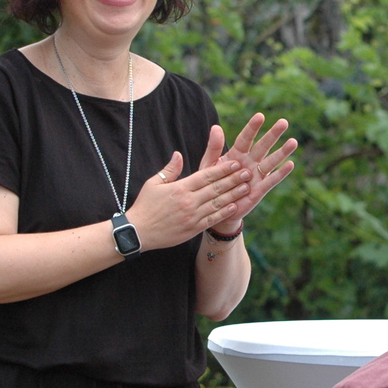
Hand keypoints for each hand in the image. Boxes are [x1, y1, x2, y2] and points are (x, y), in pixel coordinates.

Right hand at [125, 127, 250, 250]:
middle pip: (216, 188)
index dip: (223, 169)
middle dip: (234, 179)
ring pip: (217, 203)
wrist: (138, 232)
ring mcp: (192, 216)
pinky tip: (234, 206)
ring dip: (234, 195)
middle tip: (248, 172)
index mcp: (180, 188)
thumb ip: (170, 170)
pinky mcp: (193, 229)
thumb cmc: (145, 206)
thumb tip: (179, 154)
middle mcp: (188, 201)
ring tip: (247, 187)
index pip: (206, 175)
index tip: (236, 163)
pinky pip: (212, 219)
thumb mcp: (153, 184)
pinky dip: (224, 212)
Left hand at [209, 113, 296, 233]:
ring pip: (271, 161)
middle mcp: (249, 162)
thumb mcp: (208, 166)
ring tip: (293, 141)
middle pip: (262, 146)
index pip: (245, 138)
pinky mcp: (260, 190)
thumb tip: (216, 127)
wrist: (216, 209)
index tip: (260, 116)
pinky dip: (281, 173)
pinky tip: (290, 164)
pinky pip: (272, 180)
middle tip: (284, 122)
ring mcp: (256, 175)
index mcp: (236, 154)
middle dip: (272, 135)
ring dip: (282, 152)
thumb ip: (213, 148)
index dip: (252, 128)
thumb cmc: (211, 185)